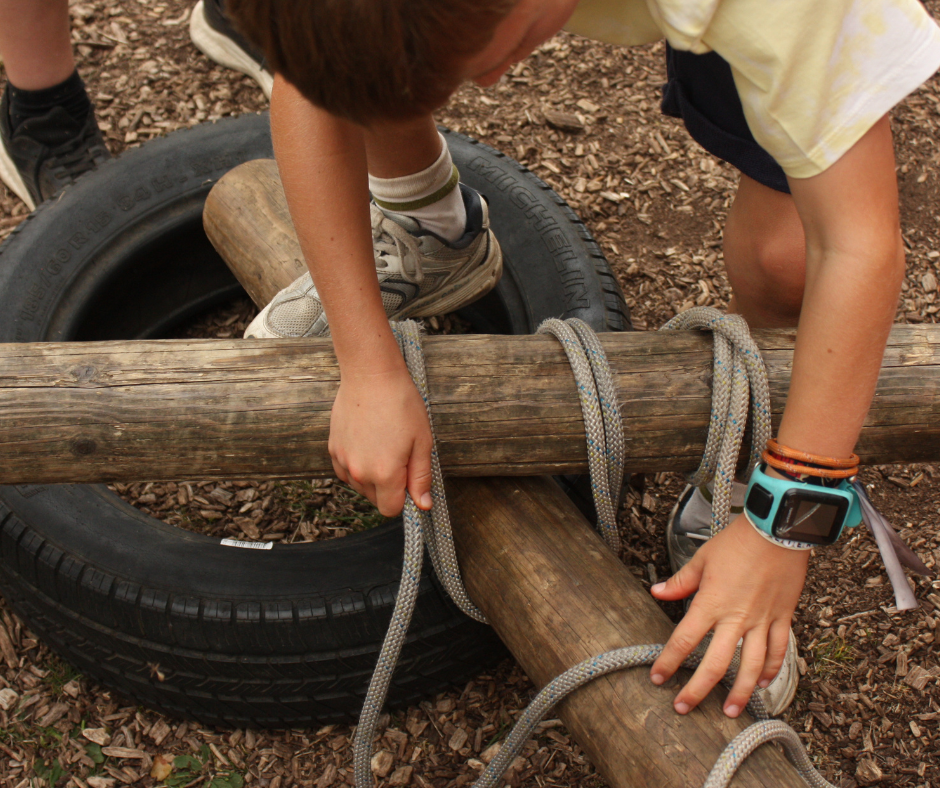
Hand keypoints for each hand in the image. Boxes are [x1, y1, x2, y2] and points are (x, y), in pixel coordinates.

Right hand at [329, 366, 433, 516]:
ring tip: (383, 444)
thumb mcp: (422, 441)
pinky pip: (345, 471)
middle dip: (389, 486)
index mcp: (385, 473)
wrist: (371, 375)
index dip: (403, 498)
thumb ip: (421, 477)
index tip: (409, 478)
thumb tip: (423, 505)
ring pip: (360, 486)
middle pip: (375, 499)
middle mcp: (360, 472)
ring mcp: (343, 461)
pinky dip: (356, 465)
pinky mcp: (332, 449)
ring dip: (371, 476)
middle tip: (399, 454)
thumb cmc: (401, 404)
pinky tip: (367, 443)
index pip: (391, 509)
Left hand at [649, 514, 808, 716]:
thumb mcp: (702, 558)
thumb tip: (657, 592)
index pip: (684, 640)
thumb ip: (681, 581)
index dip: (668, 661)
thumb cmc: (738, 541)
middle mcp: (736, 618)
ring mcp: (763, 620)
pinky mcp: (783, 617)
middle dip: (697, 689)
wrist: (777, 530)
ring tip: (729, 711)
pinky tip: (764, 683)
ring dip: (740, 692)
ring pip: (751, 666)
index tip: (657, 678)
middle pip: (715, 664)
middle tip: (683, 707)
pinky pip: (779, 650)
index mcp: (711, 603)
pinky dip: (772, 669)